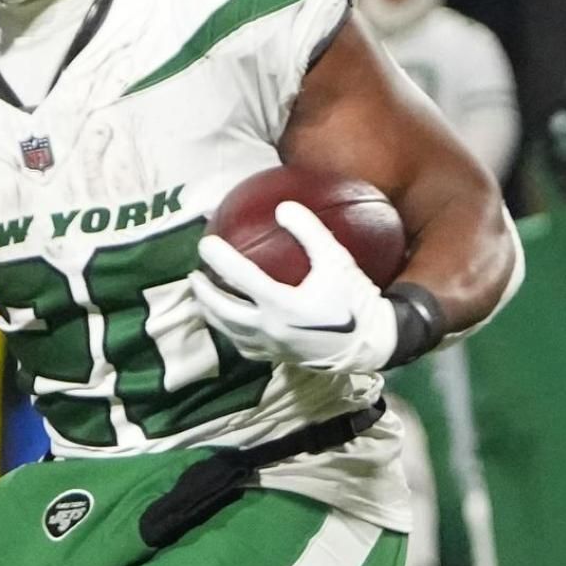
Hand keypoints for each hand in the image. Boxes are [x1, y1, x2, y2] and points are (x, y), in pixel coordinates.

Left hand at [188, 201, 397, 374]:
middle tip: (194, 273)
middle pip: (223, 310)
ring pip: (228, 331)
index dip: (219, 258)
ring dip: (211, 312)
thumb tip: (283, 208)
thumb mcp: (337, 259)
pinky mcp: (276, 357)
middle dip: (203, 292)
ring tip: (202, 295)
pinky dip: (230, 330)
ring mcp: (271, 346)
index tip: (205, 242)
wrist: (371, 344)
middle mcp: (271, 328)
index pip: (240, 278)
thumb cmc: (355, 299)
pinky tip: (228, 320)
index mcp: (283, 305)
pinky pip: (243, 345)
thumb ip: (310, 232)